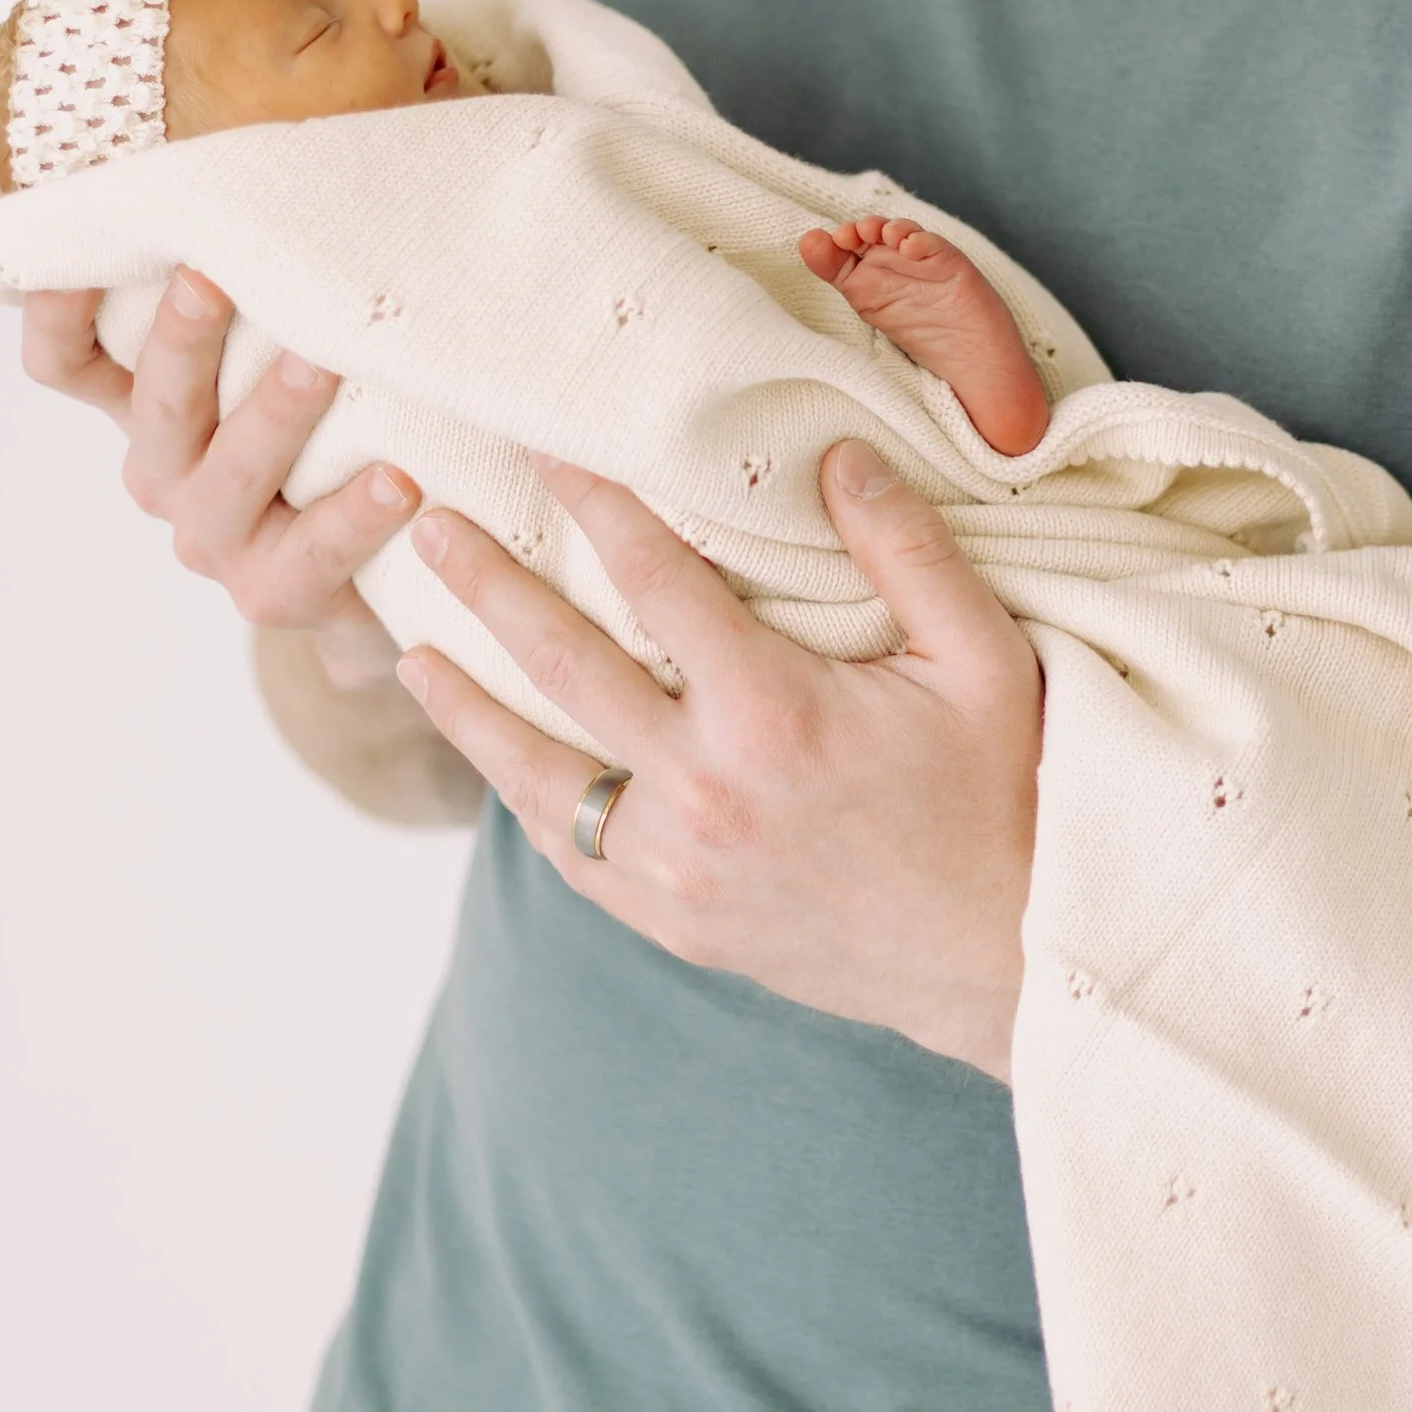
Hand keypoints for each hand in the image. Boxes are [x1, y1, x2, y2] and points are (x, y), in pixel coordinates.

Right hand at [21, 270, 421, 677]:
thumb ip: (276, 275)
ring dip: (274, 417)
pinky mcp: (275, 594)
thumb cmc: (336, 426)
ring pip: (227, 477)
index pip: (66, 361)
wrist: (385, 571)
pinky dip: (352, 517)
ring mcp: (215, 539)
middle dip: (183, 340)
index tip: (68, 250)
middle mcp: (165, 472)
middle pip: (153, 407)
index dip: (53, 312)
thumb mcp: (286, 346)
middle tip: (214, 276)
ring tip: (324, 364)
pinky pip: (310, 556)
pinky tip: (400, 480)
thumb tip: (318, 141)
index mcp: (147, 407)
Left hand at [396, 442, 1041, 1080]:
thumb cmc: (999, 796)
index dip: (597, 508)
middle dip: (488, 588)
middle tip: (428, 527)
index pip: (656, 580)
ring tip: (408, 651)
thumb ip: (907, 552)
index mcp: (773, 711)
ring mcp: (677, 865)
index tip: (548, 454)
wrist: (1003, 958)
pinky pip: (569, 854)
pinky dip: (522, 800)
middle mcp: (704, 788)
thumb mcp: (982, 659)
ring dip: (467, 705)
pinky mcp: (671, 921)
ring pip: (538, 773)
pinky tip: (494, 759)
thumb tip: (835, 454)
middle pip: (565, 664)